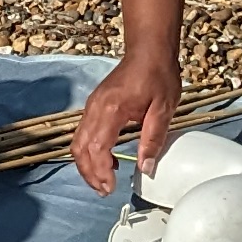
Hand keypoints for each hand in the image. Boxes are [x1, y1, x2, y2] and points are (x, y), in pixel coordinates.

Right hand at [73, 51, 182, 196]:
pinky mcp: (94, 106)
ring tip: (104, 181)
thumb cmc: (158, 75)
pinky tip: (107, 160)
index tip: (110, 187)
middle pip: (80, 149)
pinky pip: (83, 134)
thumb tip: (146, 168)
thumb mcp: (164, 109)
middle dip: (89, 174)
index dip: (100, 172)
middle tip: (105, 191)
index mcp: (111, 109)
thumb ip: (153, 140)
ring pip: (78, 142)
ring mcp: (91, 106)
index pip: (97, 148)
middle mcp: (95, 108)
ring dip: (87, 165)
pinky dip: (89, 152)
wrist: (148, 50)